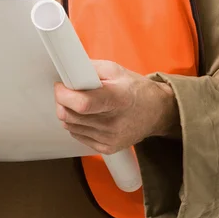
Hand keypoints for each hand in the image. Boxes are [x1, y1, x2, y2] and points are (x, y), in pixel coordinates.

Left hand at [54, 60, 180, 154]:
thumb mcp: (115, 70)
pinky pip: (78, 136)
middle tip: (68, 91)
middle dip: (62, 101)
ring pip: (70, 127)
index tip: (61, 85)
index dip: (64, 94)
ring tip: (81, 102)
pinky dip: (77, 124)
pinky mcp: (107, 148)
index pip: (82, 103)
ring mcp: (110, 138)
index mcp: (117, 99)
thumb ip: (90, 68)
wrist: (157, 112)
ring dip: (69, 112)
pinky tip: (89, 115)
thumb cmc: (136, 89)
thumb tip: (67, 70)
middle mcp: (113, 123)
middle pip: (70, 116)